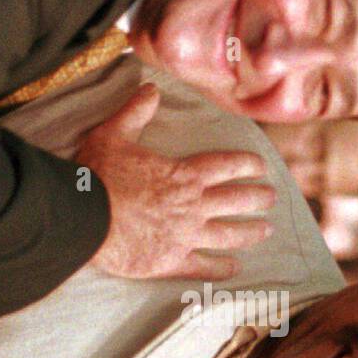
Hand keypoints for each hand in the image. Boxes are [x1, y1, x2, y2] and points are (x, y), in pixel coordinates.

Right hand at [75, 84, 275, 280]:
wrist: (84, 218)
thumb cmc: (98, 175)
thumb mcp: (114, 134)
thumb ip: (135, 112)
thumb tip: (150, 89)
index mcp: (184, 175)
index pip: (226, 166)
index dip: (248, 164)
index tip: (263, 166)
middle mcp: (193, 206)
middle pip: (236, 200)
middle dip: (258, 198)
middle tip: (273, 198)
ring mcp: (186, 236)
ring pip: (229, 234)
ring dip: (251, 232)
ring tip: (267, 230)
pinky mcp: (172, 261)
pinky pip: (203, 267)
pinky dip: (221, 268)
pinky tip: (235, 269)